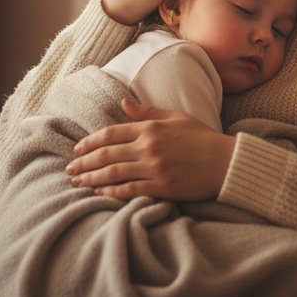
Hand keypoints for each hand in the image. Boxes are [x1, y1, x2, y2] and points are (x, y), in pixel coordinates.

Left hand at [65, 100, 235, 200]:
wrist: (225, 162)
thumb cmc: (201, 137)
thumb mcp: (174, 117)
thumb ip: (146, 112)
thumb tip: (122, 103)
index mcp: (150, 128)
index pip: (111, 134)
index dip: (90, 142)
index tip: (77, 149)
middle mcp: (148, 146)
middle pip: (107, 154)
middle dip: (84, 162)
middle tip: (70, 169)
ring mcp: (154, 167)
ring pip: (113, 173)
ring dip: (92, 178)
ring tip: (78, 182)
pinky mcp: (161, 187)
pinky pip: (130, 190)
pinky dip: (111, 191)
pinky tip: (99, 193)